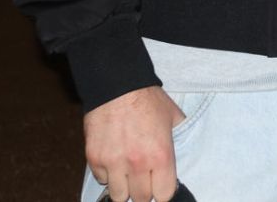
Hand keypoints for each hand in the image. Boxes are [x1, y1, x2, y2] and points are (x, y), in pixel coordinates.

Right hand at [85, 86, 184, 201]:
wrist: (118, 86)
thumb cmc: (148, 100)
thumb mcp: (174, 117)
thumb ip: (178, 139)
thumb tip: (182, 153)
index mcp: (161, 155)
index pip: (164, 194)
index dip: (164, 191)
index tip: (162, 186)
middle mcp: (137, 164)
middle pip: (141, 198)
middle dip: (145, 192)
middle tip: (145, 181)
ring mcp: (113, 163)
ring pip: (118, 195)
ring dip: (124, 187)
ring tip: (129, 174)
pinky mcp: (95, 159)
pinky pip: (101, 179)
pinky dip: (107, 175)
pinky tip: (114, 161)